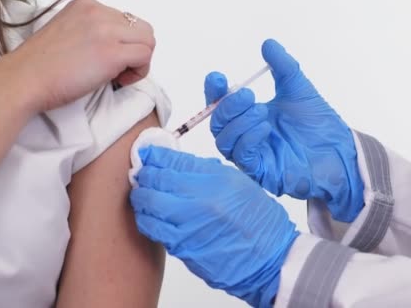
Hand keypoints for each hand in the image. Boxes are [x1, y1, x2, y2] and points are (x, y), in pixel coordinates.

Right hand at [4, 0, 155, 111]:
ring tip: (120, 76)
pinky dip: (139, 72)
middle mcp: (98, 12)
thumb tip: (119, 46)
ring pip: (149, 41)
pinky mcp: (112, 52)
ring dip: (140, 62)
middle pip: (142, 29)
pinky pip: (145, 56)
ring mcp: (106, 30)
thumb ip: (94, 32)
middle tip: (120, 70)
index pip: (126, 20)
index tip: (109, 60)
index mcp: (87, 5)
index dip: (124, 43)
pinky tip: (120, 81)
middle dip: (137, 51)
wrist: (23, 79)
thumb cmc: (41, 66)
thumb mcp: (69, 33)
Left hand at [130, 146, 298, 307]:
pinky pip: (153, 228)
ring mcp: (188, 225)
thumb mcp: (238, 183)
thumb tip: (178, 164)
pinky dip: (146, 218)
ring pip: (148, 204)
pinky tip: (150, 215)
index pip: (175, 161)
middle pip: (157, 180)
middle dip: (145, 174)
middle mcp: (201, 200)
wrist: (269, 257)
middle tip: (142, 173)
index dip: (156, 155)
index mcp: (217, 180)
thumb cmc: (258, 221)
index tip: (148, 154)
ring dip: (141, 197)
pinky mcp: (182, 246)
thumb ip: (206, 171)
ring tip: (143, 194)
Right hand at [204, 39, 363, 221]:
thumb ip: (283, 66)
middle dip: (228, 106)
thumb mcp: (298, 88)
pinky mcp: (260, 171)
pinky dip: (248, 139)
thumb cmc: (318, 123)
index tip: (218, 77)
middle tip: (248, 95)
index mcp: (249, 114)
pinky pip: (241, 156)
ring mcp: (252, 154)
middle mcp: (246, 135)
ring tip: (262, 111)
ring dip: (239, 122)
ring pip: (224, 141)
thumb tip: (268, 44)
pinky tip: (264, 128)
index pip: (221, 103)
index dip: (215, 91)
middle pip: (218, 122)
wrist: (339, 149)